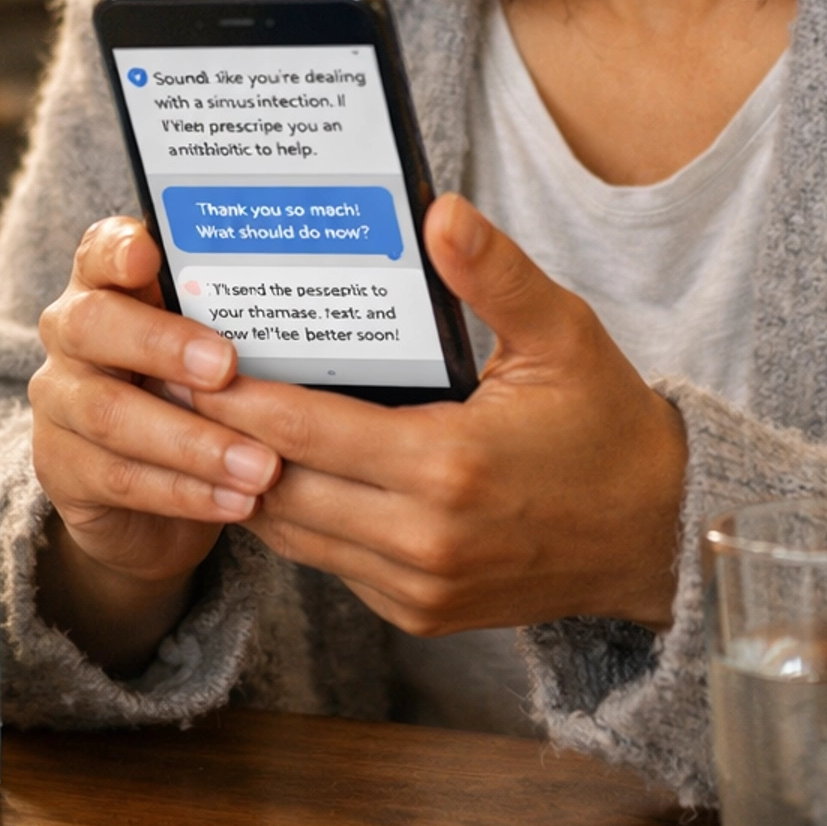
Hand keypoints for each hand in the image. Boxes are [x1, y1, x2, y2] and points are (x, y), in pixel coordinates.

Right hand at [29, 217, 281, 671]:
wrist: (158, 487)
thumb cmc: (207, 389)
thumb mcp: (225, 338)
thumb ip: (254, 307)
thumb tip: (363, 275)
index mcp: (112, 281)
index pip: (101, 247)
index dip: (121, 248)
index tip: (154, 254)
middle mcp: (74, 331)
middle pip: (94, 325)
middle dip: (162, 345)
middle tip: (226, 368)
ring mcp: (59, 401)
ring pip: (111, 414)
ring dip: (193, 441)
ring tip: (262, 465)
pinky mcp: (62, 467)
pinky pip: (120, 478)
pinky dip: (185, 491)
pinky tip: (240, 502)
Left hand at [191, 194, 687, 636]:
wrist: (656, 534)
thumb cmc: (606, 424)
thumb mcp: (562, 335)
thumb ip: (495, 275)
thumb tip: (440, 211)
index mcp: (449, 464)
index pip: (304, 430)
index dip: (234, 399)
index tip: (186, 362)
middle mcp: (424, 538)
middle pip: (279, 487)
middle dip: (218, 439)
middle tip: (170, 387)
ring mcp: (419, 586)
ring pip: (294, 535)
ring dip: (245, 484)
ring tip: (201, 427)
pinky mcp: (421, 613)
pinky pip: (330, 564)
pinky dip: (296, 520)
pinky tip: (272, 471)